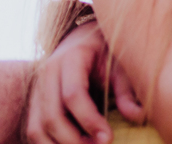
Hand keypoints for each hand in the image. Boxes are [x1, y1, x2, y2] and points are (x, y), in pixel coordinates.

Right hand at [24, 22, 143, 143]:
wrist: (84, 38)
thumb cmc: (106, 52)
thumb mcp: (120, 64)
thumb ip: (127, 90)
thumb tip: (137, 116)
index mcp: (70, 57)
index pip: (73, 94)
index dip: (90, 120)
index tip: (109, 138)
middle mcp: (47, 73)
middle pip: (52, 116)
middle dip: (74, 140)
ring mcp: (37, 88)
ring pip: (37, 128)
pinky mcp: (35, 102)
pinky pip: (34, 130)